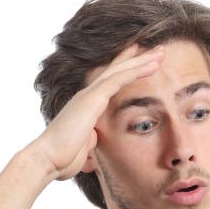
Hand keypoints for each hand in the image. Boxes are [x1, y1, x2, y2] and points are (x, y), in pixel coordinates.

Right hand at [31, 43, 165, 180]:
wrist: (48, 159)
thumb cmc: (63, 158)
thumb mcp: (85, 147)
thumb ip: (91, 139)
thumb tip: (94, 140)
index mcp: (86, 106)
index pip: (109, 81)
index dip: (124, 68)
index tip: (140, 58)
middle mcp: (87, 96)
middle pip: (116, 71)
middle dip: (137, 59)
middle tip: (157, 49)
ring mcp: (89, 95)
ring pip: (120, 71)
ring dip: (142, 60)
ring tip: (162, 51)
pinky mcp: (92, 99)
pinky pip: (118, 79)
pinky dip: (136, 70)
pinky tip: (152, 65)